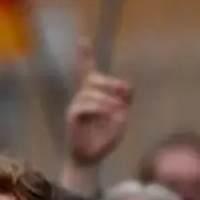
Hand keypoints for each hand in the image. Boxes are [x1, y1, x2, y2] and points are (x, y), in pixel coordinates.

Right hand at [65, 39, 131, 166]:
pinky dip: (101, 109)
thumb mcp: (120, 117)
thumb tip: (126, 91)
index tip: (82, 39)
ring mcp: (75, 106)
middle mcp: (81, 97)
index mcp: (92, 95)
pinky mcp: (72, 117)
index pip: (86, 71)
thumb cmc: (104, 139)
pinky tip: (111, 115)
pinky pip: (85, 105)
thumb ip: (123, 101)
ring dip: (109, 100)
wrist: (90, 159)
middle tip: (126, 94)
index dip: (84, 55)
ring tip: (120, 111)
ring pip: (91, 92)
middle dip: (111, 83)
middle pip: (93, 78)